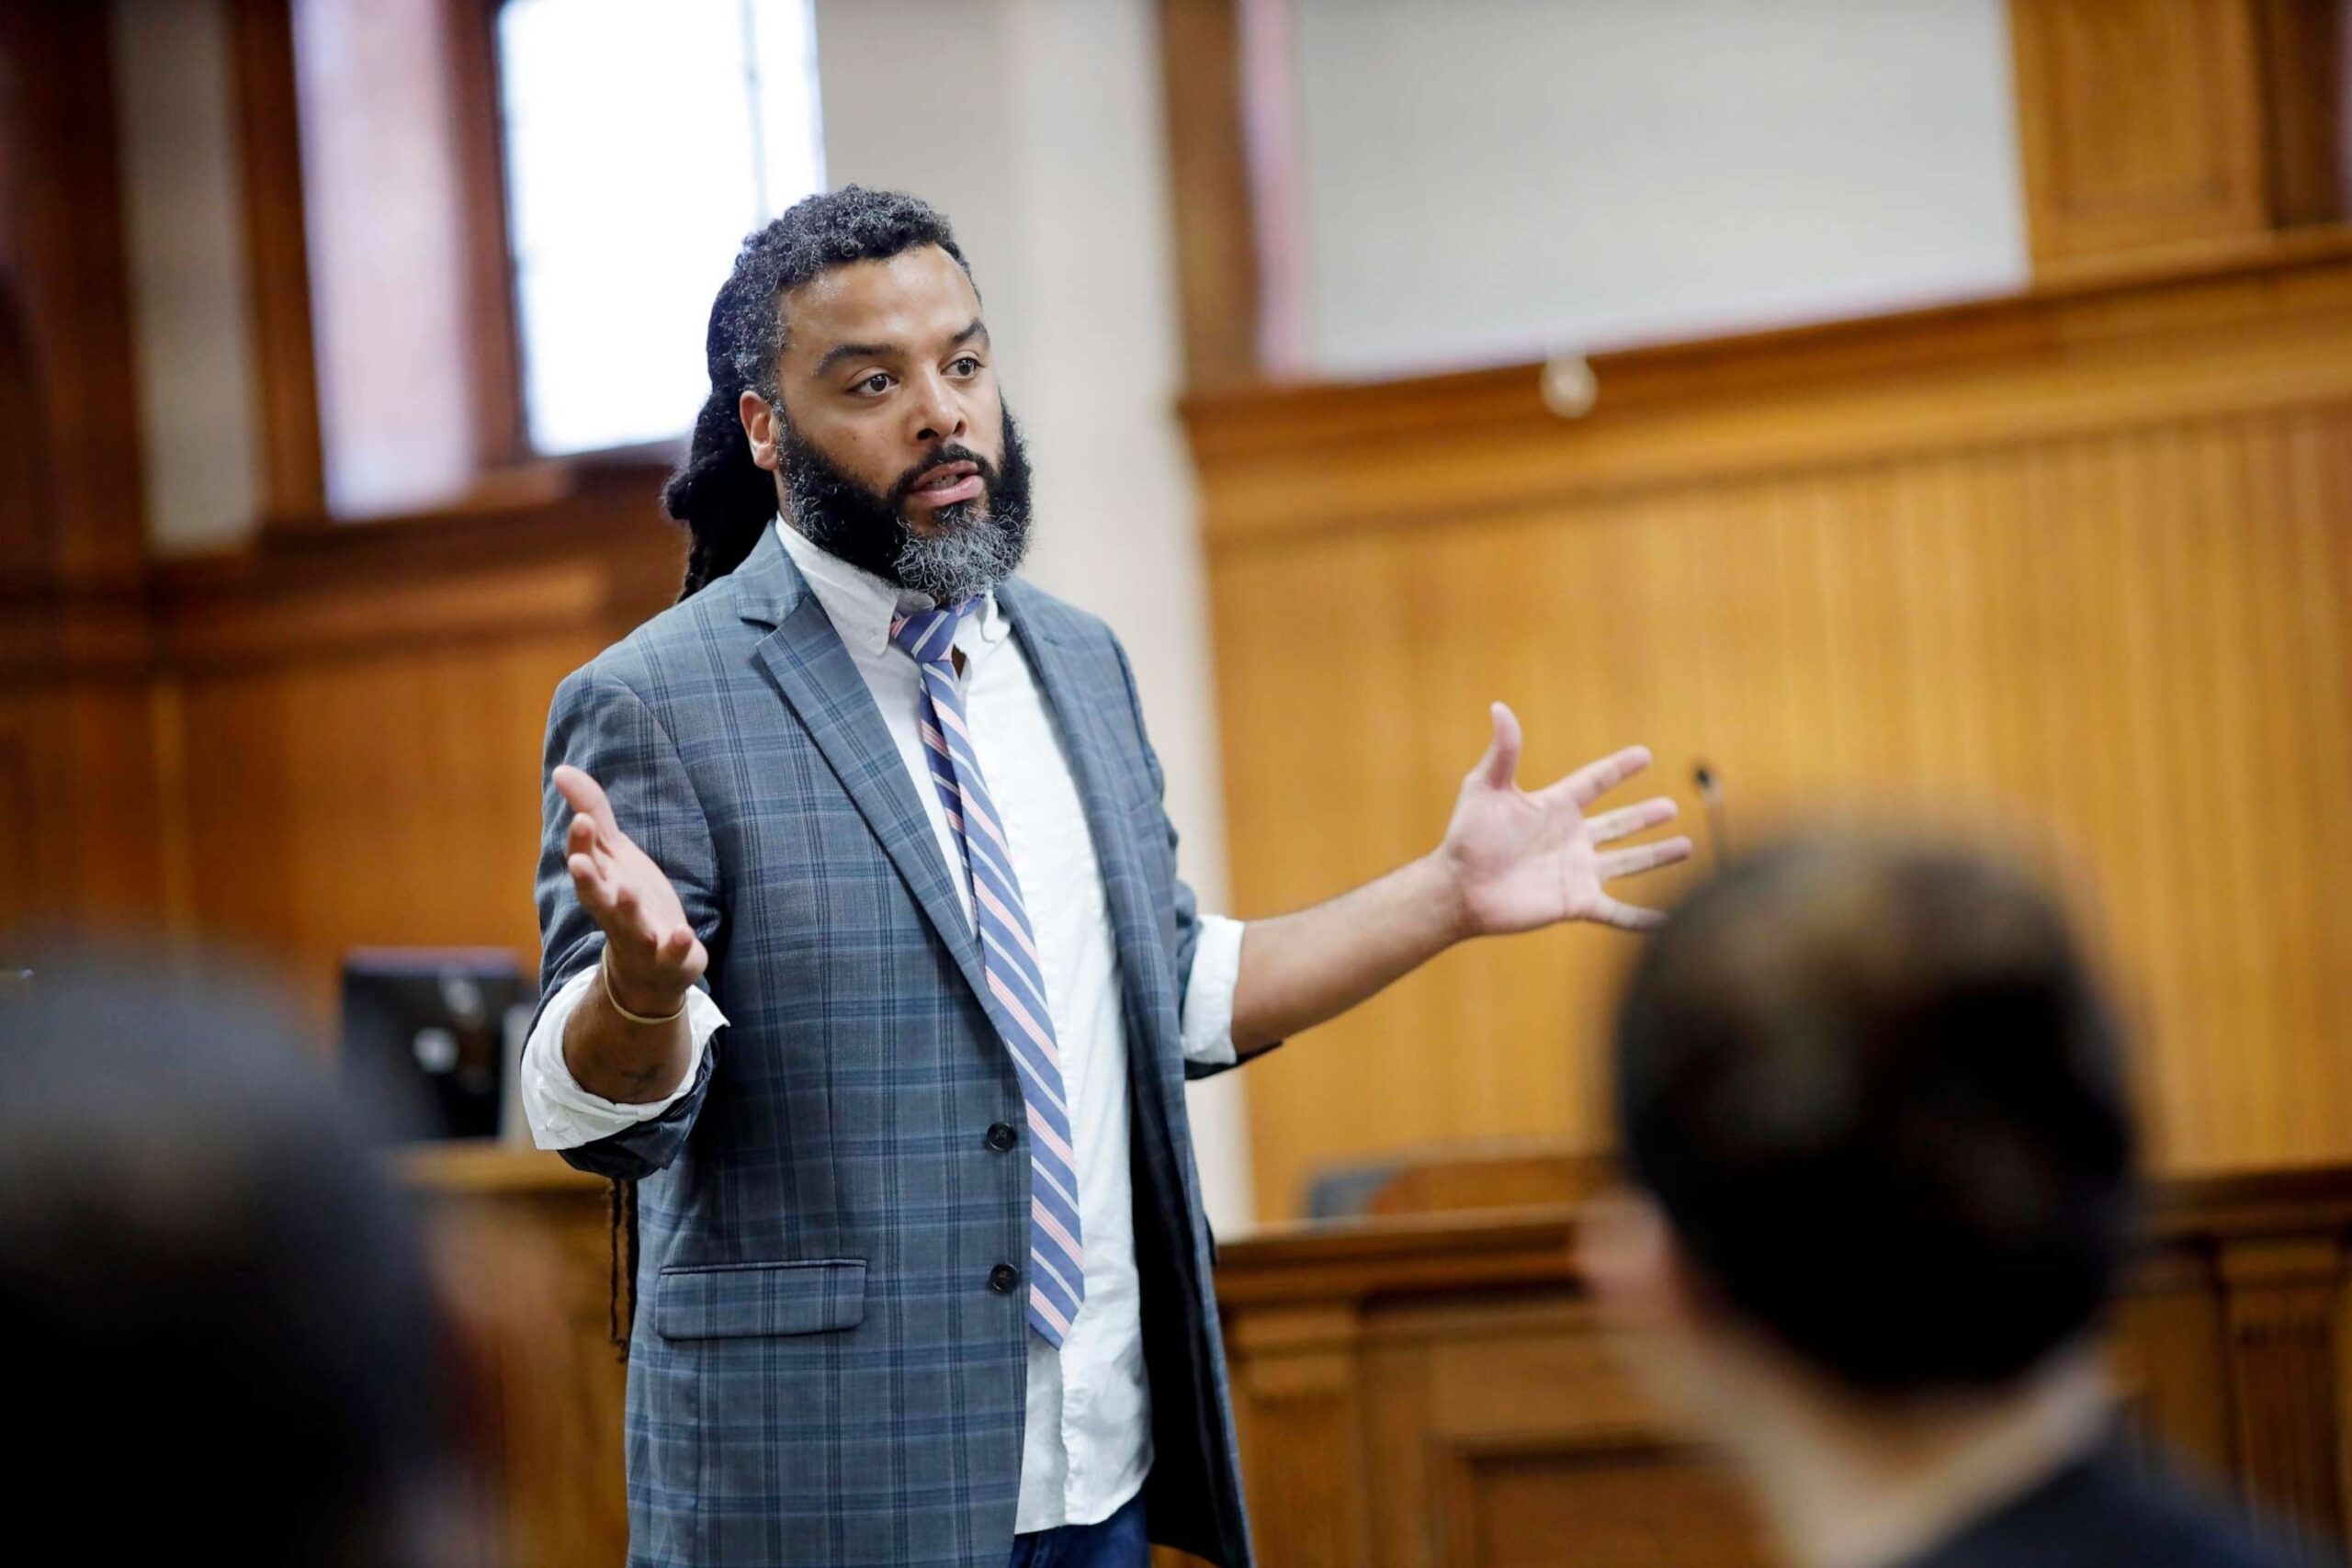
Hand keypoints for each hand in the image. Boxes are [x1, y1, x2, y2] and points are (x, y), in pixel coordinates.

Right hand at [554, 764, 707, 1014]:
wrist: (649, 969)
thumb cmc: (628, 901)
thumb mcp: (614, 855)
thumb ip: (593, 813)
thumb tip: (561, 769)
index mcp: (602, 883)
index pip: (587, 860)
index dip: (582, 842)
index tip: (582, 820)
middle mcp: (614, 911)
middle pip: (596, 896)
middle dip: (587, 880)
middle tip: (578, 863)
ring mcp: (641, 937)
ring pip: (629, 925)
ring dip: (626, 909)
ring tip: (627, 890)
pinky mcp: (669, 958)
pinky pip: (671, 953)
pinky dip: (675, 945)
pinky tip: (681, 933)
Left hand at [1437, 703, 1692, 934]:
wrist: (1459, 889)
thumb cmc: (1467, 838)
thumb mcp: (1485, 789)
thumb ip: (1503, 752)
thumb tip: (1499, 707)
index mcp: (1554, 808)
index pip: (1595, 782)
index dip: (1619, 769)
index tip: (1645, 755)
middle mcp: (1570, 839)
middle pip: (1619, 825)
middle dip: (1645, 817)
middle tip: (1671, 808)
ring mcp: (1576, 872)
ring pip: (1628, 863)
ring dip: (1656, 857)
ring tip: (1687, 847)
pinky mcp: (1575, 903)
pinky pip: (1617, 912)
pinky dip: (1643, 918)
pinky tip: (1667, 918)